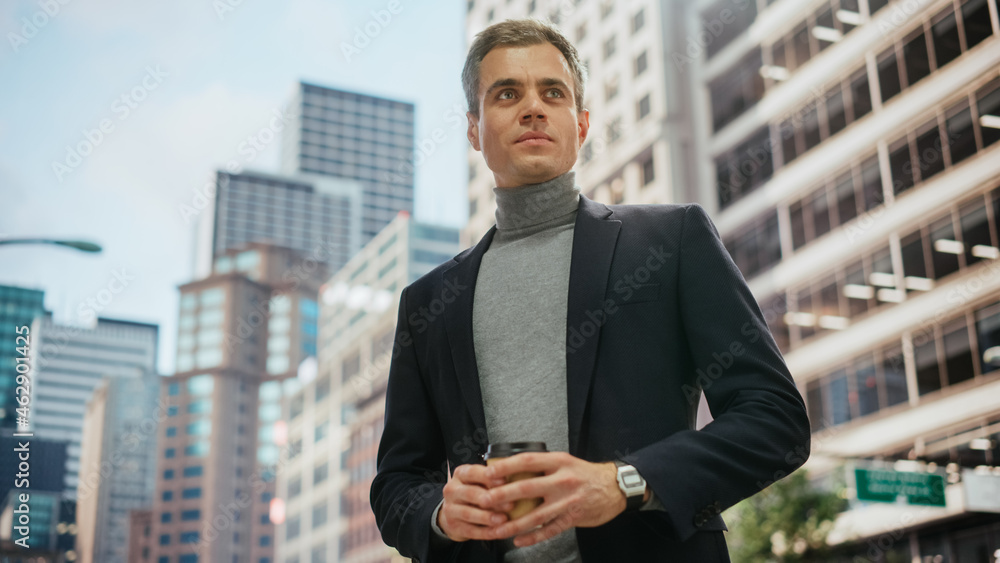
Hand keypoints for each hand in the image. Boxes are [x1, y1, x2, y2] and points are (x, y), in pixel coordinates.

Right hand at [438, 463, 513, 541]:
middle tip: (510, 505)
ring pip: (468, 513)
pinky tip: (498, 532)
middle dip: (491, 499)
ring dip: (488, 517)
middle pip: (470, 493)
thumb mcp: (480, 481)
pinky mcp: (453, 526)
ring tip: (503, 520)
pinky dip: (486, 532)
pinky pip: (470, 530)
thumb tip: (515, 480)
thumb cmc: (475, 492)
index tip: (504, 482)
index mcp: (460, 474)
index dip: (488, 477)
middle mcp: (452, 490)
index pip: (472, 472)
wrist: (456, 513)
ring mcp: (450, 509)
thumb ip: (493, 480)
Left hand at [483, 452, 626, 547]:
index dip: (507, 466)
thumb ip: (542, 465)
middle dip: (503, 495)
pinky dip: (533, 537)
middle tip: (484, 501)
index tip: (489, 472)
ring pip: (536, 515)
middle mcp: (563, 480)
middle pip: (528, 488)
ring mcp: (568, 501)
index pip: (528, 461)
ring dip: (514, 524)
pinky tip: (519, 540)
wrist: (614, 488)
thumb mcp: (564, 461)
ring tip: (497, 530)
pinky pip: (549, 530)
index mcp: (559, 462)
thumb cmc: (584, 474)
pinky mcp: (572, 518)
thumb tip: (510, 469)